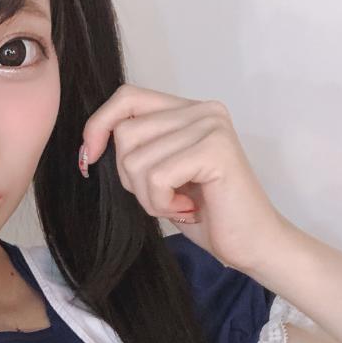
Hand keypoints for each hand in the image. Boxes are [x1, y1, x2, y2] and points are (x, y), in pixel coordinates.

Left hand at [80, 83, 288, 271]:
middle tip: (164, 196)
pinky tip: (187, 208)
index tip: (90, 157)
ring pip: (136, 159)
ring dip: (148, 195)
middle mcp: (202, 110)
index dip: (99, 124)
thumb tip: (90, 141)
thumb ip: (137, 149)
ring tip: (179, 204)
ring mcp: (211, 126)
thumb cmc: (206, 214)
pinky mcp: (216, 150)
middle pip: (126, 132)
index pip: (127, 97)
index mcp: (188, 110)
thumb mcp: (159, 175)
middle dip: (130, 176)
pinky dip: (162, 202)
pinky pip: (156, 176)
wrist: (251, 245)